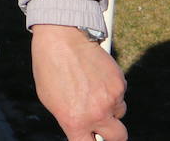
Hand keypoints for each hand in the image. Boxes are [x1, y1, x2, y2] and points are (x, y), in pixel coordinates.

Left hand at [31, 25, 126, 139]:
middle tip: (103, 124)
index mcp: (74, 120)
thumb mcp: (50, 98)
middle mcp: (96, 113)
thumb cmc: (50, 66)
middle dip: (112, 133)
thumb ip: (68, 117)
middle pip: (118, 137)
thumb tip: (80, 128)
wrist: (61, 37)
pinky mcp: (120, 83)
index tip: (91, 137)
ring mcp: (111, 98)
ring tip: (90, 86)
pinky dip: (111, 88)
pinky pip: (120, 93)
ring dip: (110, 105)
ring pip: (119, 112)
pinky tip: (95, 74)